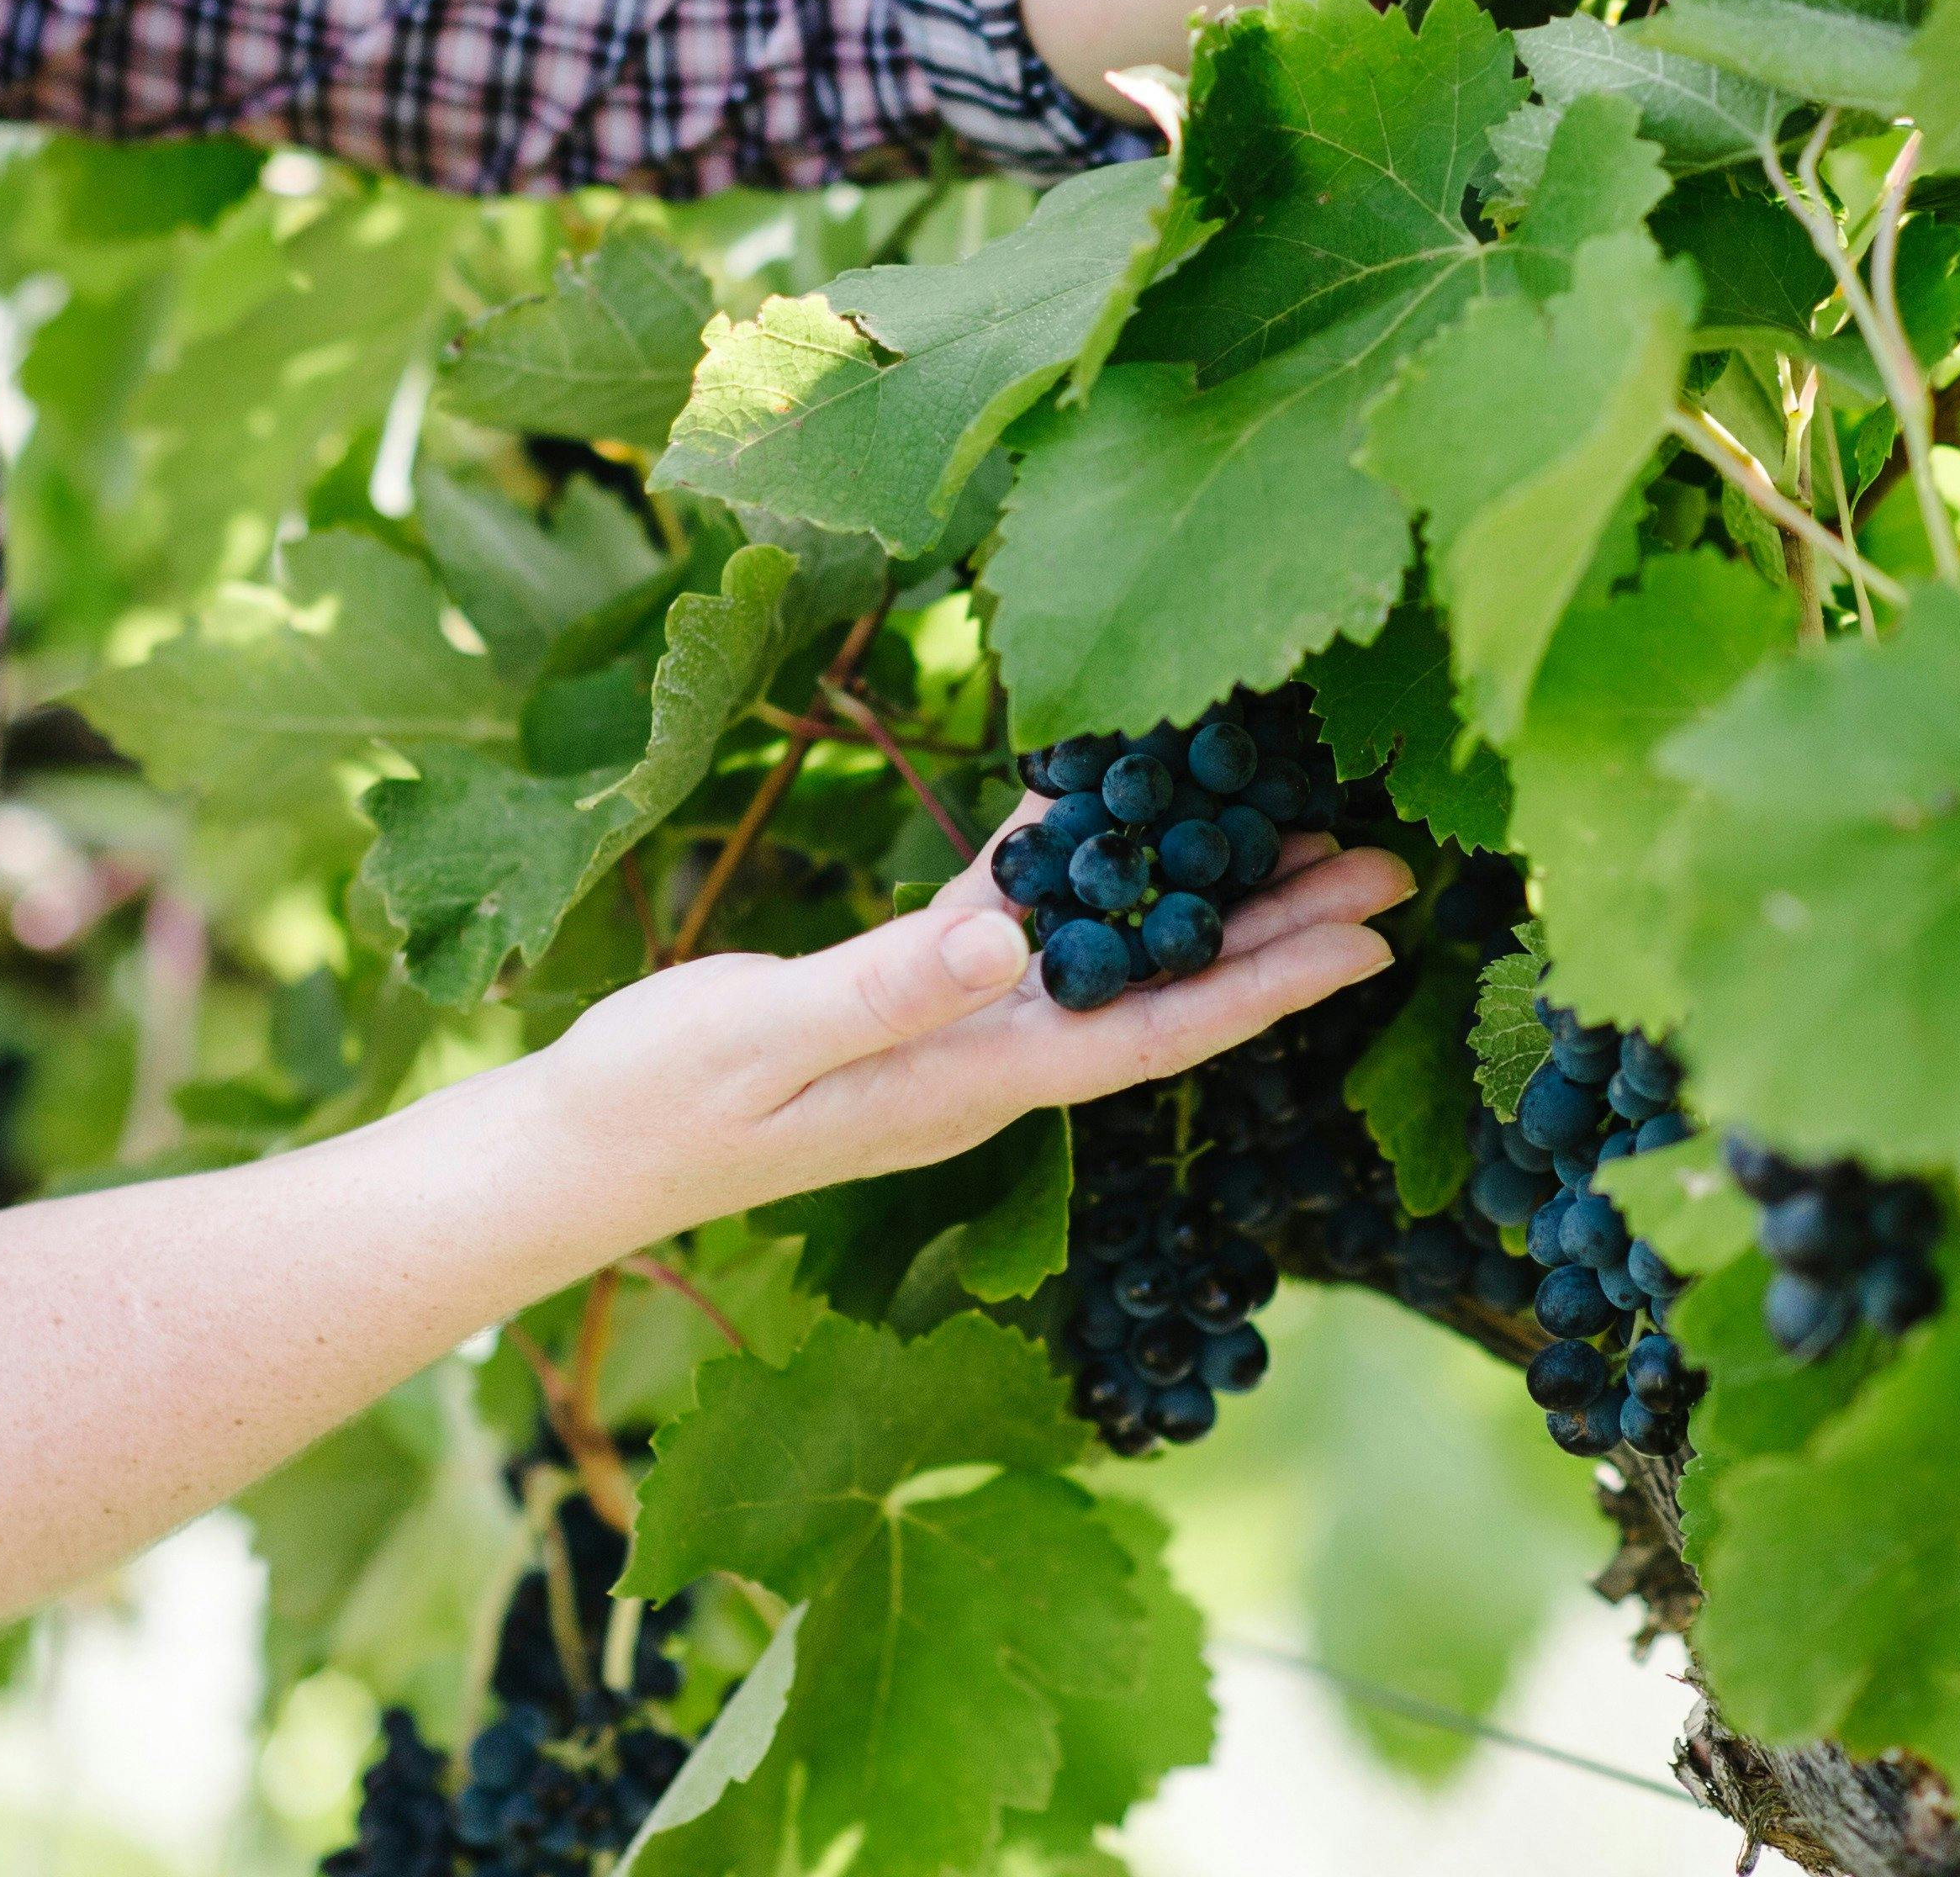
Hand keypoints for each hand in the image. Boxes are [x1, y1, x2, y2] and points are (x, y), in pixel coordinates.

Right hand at [513, 805, 1412, 1238]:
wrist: (568, 1155)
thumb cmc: (655, 1103)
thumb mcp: (760, 1036)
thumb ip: (884, 988)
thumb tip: (1012, 940)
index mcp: (970, 1080)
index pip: (1153, 1035)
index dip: (1268, 989)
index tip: (1371, 944)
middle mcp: (983, 1062)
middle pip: (1163, 996)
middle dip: (1278, 938)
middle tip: (1390, 871)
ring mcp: (947, 1031)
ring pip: (1107, 958)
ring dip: (1200, 902)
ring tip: (1294, 833)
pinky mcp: (902, 993)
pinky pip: (1018, 921)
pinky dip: (1075, 865)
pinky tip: (1110, 804)